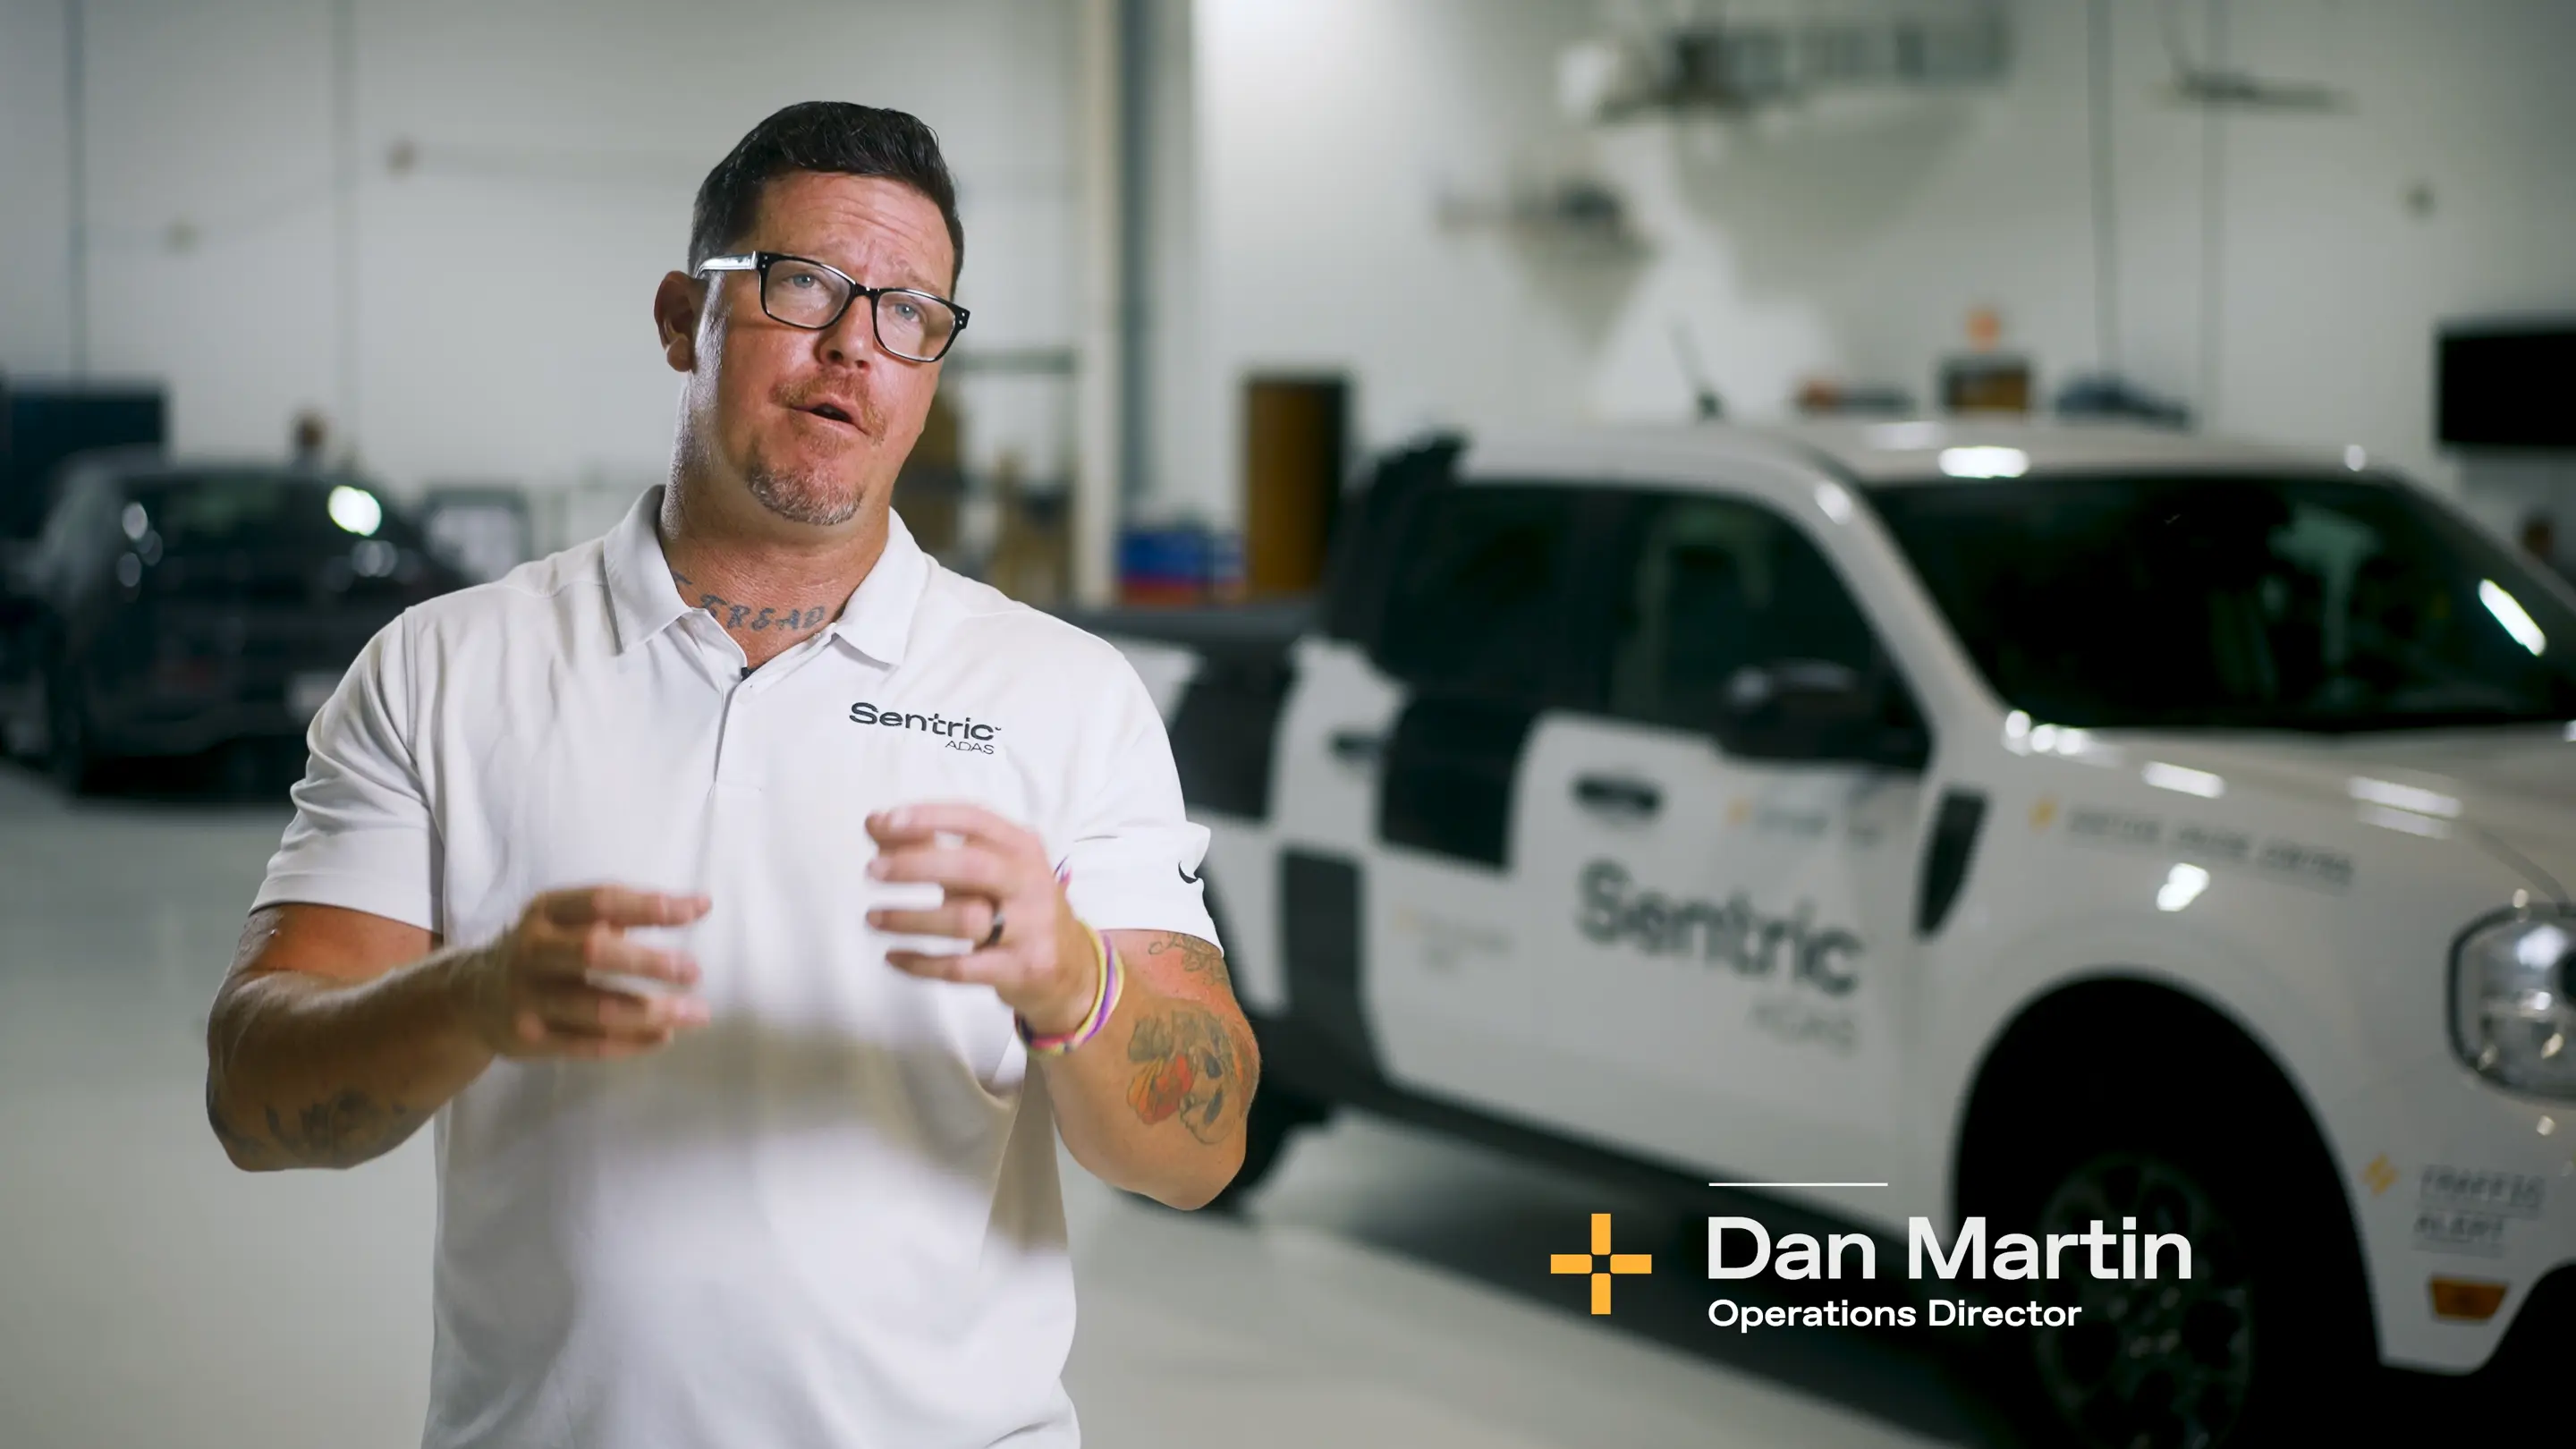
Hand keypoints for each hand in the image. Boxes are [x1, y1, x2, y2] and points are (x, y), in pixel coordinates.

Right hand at [452, 885, 712, 1059]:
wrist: (472, 998)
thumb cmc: (544, 951)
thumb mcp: (567, 920)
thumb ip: (626, 913)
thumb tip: (699, 905)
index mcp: (546, 911)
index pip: (602, 901)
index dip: (650, 906)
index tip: (699, 910)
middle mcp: (532, 950)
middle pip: (594, 953)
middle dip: (649, 963)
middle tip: (695, 972)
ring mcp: (528, 997)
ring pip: (596, 1008)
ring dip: (652, 1012)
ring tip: (696, 1014)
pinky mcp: (530, 1038)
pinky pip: (589, 1045)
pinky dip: (632, 1042)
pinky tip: (664, 1036)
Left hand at [864, 804, 1096, 1034]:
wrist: (1071, 968)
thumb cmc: (1014, 907)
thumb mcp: (987, 870)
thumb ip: (934, 846)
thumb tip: (875, 825)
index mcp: (1022, 847)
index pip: (975, 819)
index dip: (928, 818)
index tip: (882, 822)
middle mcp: (1030, 881)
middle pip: (973, 866)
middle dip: (916, 865)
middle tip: (872, 871)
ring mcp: (1029, 927)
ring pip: (965, 920)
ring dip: (911, 919)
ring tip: (872, 918)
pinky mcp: (1020, 969)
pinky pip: (961, 967)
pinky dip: (921, 963)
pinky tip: (893, 957)